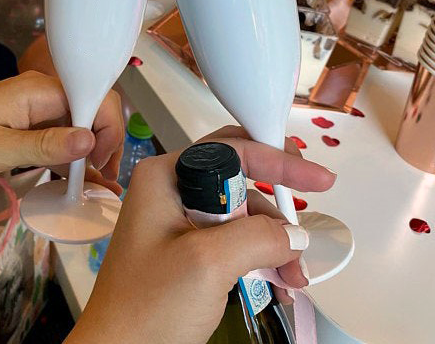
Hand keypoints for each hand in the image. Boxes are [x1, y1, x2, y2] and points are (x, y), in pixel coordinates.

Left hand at [0, 71, 95, 180]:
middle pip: (93, 111)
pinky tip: (76, 177)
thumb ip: (46, 145)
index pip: (95, 99)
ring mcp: (38, 109)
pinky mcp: (30, 124)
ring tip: (98, 183)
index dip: (107, 129)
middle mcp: (44, 95)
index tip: (98, 163)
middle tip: (105, 177)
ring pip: (80, 125)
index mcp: (39, 91)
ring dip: (91, 152)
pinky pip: (60, 136)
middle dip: (106, 142)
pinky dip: (71, 156)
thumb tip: (89, 140)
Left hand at [68, 127, 335, 343]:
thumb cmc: (143, 309)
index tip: (316, 177)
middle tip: (306, 208)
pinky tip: (278, 279)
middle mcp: (172, 191)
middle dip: (275, 200)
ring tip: (293, 273)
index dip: (277, 159)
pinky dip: (260, 256)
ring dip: (273, 239)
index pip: (231, 150)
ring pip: (241, 212)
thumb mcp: (208, 262)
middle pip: (238, 178)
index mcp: (165, 177)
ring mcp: (180, 220)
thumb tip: (294, 234)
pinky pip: (234, 239)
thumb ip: (258, 237)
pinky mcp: (189, 248)